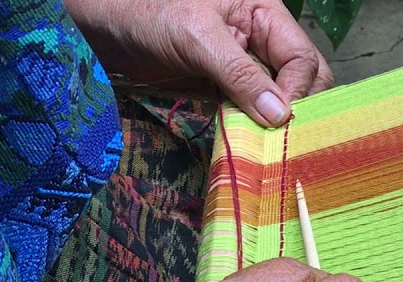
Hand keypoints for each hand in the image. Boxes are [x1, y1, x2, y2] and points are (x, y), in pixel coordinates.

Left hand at [67, 0, 334, 126]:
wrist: (100, 26)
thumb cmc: (145, 12)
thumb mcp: (197, 37)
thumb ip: (241, 74)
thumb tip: (280, 115)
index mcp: (265, 12)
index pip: (302, 58)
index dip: (297, 91)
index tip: (280, 122)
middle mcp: (260, 38)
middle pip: (301, 80)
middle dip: (294, 109)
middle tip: (279, 140)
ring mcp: (241, 65)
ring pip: (276, 100)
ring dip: (271, 124)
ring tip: (263, 147)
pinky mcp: (220, 86)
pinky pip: (248, 111)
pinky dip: (249, 128)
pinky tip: (244, 142)